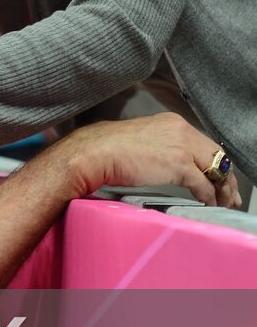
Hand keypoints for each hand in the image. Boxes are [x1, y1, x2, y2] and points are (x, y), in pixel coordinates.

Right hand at [66, 113, 240, 208]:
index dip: (215, 163)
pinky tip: (207, 204)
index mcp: (171, 122)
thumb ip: (159, 146)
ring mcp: (181, 146)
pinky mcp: (179, 164)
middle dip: (226, 178)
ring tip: (222, 203)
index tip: (219, 177)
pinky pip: (203, 184)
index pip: (204, 143)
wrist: (96, 152)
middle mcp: (181, 129)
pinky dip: (209, 197)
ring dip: (222, 190)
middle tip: (229, 195)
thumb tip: (167, 163)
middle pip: (216, 155)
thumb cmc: (108, 148)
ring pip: (215, 169)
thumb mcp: (141, 140)